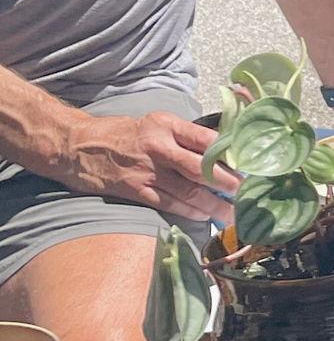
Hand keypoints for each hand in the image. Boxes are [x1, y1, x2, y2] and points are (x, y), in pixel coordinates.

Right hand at [62, 110, 233, 223]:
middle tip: (248, 193)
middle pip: (202, 168)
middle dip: (229, 183)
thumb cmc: (123, 134)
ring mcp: (147, 170)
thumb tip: (221, 149)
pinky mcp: (135, 189)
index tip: (250, 165)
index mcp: (167, 125)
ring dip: (214, 204)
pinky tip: (204, 216)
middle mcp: (159, 147)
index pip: (207, 138)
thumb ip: (184, 135)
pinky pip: (169, 204)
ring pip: (189, 191)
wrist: (76, 146)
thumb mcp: (155, 123)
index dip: (230, 154)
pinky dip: (190, 211)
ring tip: (232, 213)